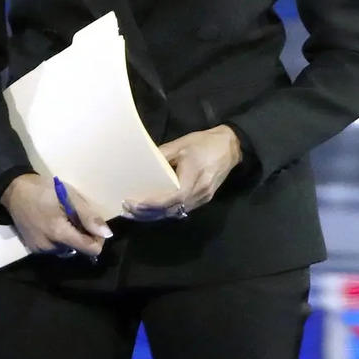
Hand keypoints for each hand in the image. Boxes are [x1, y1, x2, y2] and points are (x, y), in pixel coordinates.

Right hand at [0, 174, 111, 259]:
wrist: (13, 190)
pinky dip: (58, 240)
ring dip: (70, 239)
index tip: (93, 226)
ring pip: (66, 250)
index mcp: (59, 233)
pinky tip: (52, 225)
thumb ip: (88, 216)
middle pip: (78, 250)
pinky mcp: (33, 248)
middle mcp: (49, 247)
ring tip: (63, 220)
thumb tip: (107, 234)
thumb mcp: (69, 196)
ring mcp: (39, 249)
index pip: (90, 249)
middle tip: (74, 218)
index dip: (98, 239)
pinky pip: (54, 249)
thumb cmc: (43, 189)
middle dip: (82, 237)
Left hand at [124, 127, 242, 219]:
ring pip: (177, 212)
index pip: (171, 197)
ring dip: (156, 214)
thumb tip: (141, 163)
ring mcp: (203, 198)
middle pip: (172, 209)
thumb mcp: (180, 145)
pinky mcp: (204, 199)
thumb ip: (161, 155)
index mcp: (193, 176)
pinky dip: (167, 210)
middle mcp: (199, 192)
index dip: (152, 203)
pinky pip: (183, 209)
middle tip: (127, 209)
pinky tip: (153, 208)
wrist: (231, 147)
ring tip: (135, 211)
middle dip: (149, 212)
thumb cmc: (204, 144)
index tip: (132, 202)